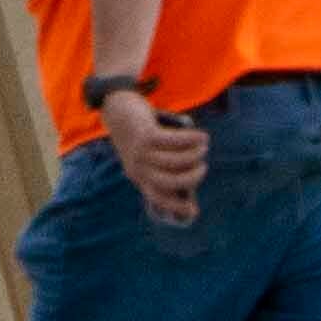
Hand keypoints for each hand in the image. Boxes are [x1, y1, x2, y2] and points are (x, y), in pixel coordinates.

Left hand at [108, 86, 210, 216]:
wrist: (118, 108)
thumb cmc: (140, 133)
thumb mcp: (148, 153)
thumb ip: (163, 166)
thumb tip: (189, 181)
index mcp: (136, 176)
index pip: (156, 197)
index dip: (175, 207)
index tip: (194, 212)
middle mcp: (137, 167)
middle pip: (168, 181)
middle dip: (190, 178)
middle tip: (203, 168)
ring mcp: (140, 151)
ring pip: (174, 160)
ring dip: (194, 155)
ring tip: (203, 148)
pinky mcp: (146, 134)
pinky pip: (175, 141)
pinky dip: (192, 140)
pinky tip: (202, 137)